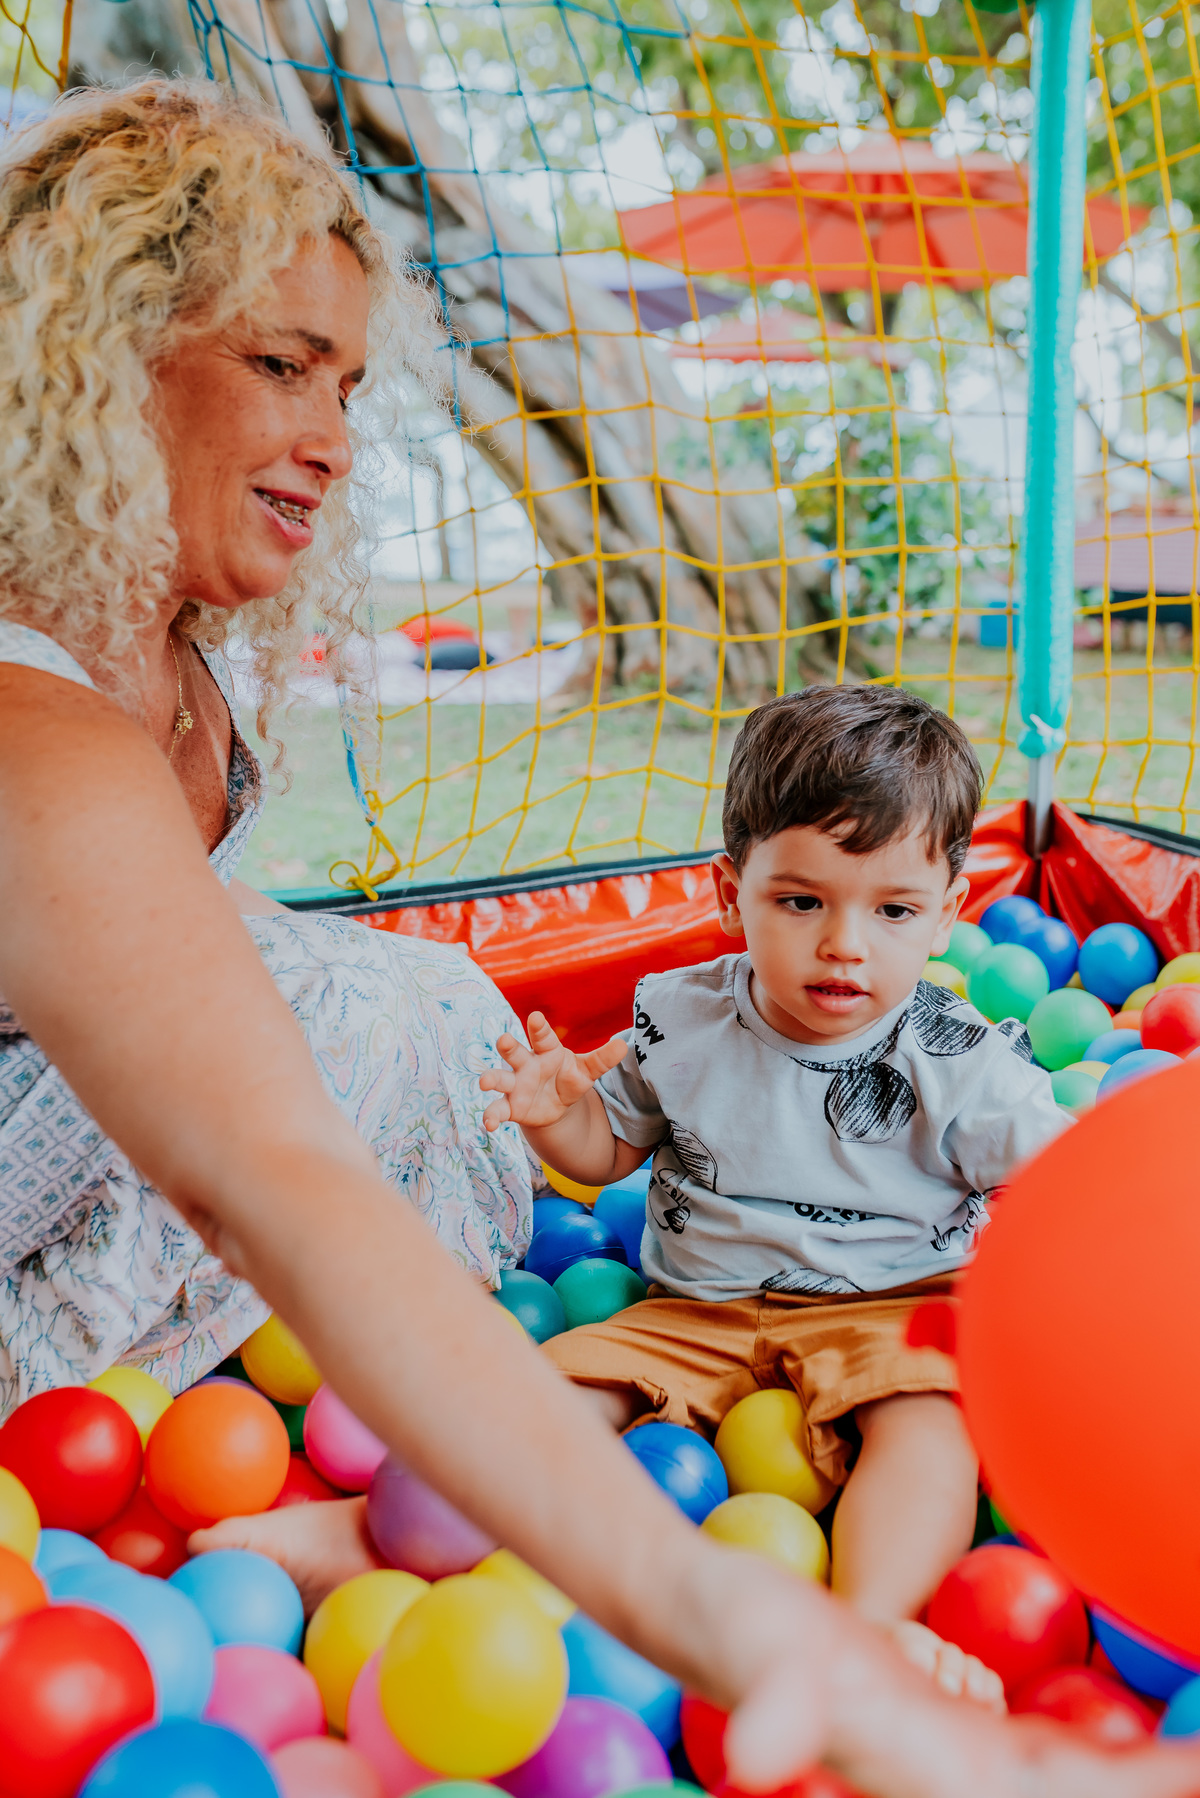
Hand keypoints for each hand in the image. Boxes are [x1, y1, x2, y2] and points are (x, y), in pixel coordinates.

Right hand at [479, 1011, 627, 1131]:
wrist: (555, 1105)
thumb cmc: (568, 1079)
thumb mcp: (587, 1071)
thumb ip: (602, 1059)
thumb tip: (624, 1046)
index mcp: (547, 1050)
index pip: (542, 1036)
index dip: (539, 1027)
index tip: (535, 1017)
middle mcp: (527, 1064)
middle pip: (515, 1052)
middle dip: (509, 1046)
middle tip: (504, 1040)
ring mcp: (515, 1084)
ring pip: (500, 1078)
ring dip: (491, 1078)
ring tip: (484, 1082)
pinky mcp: (511, 1106)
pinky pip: (498, 1109)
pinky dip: (491, 1116)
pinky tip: (489, 1124)